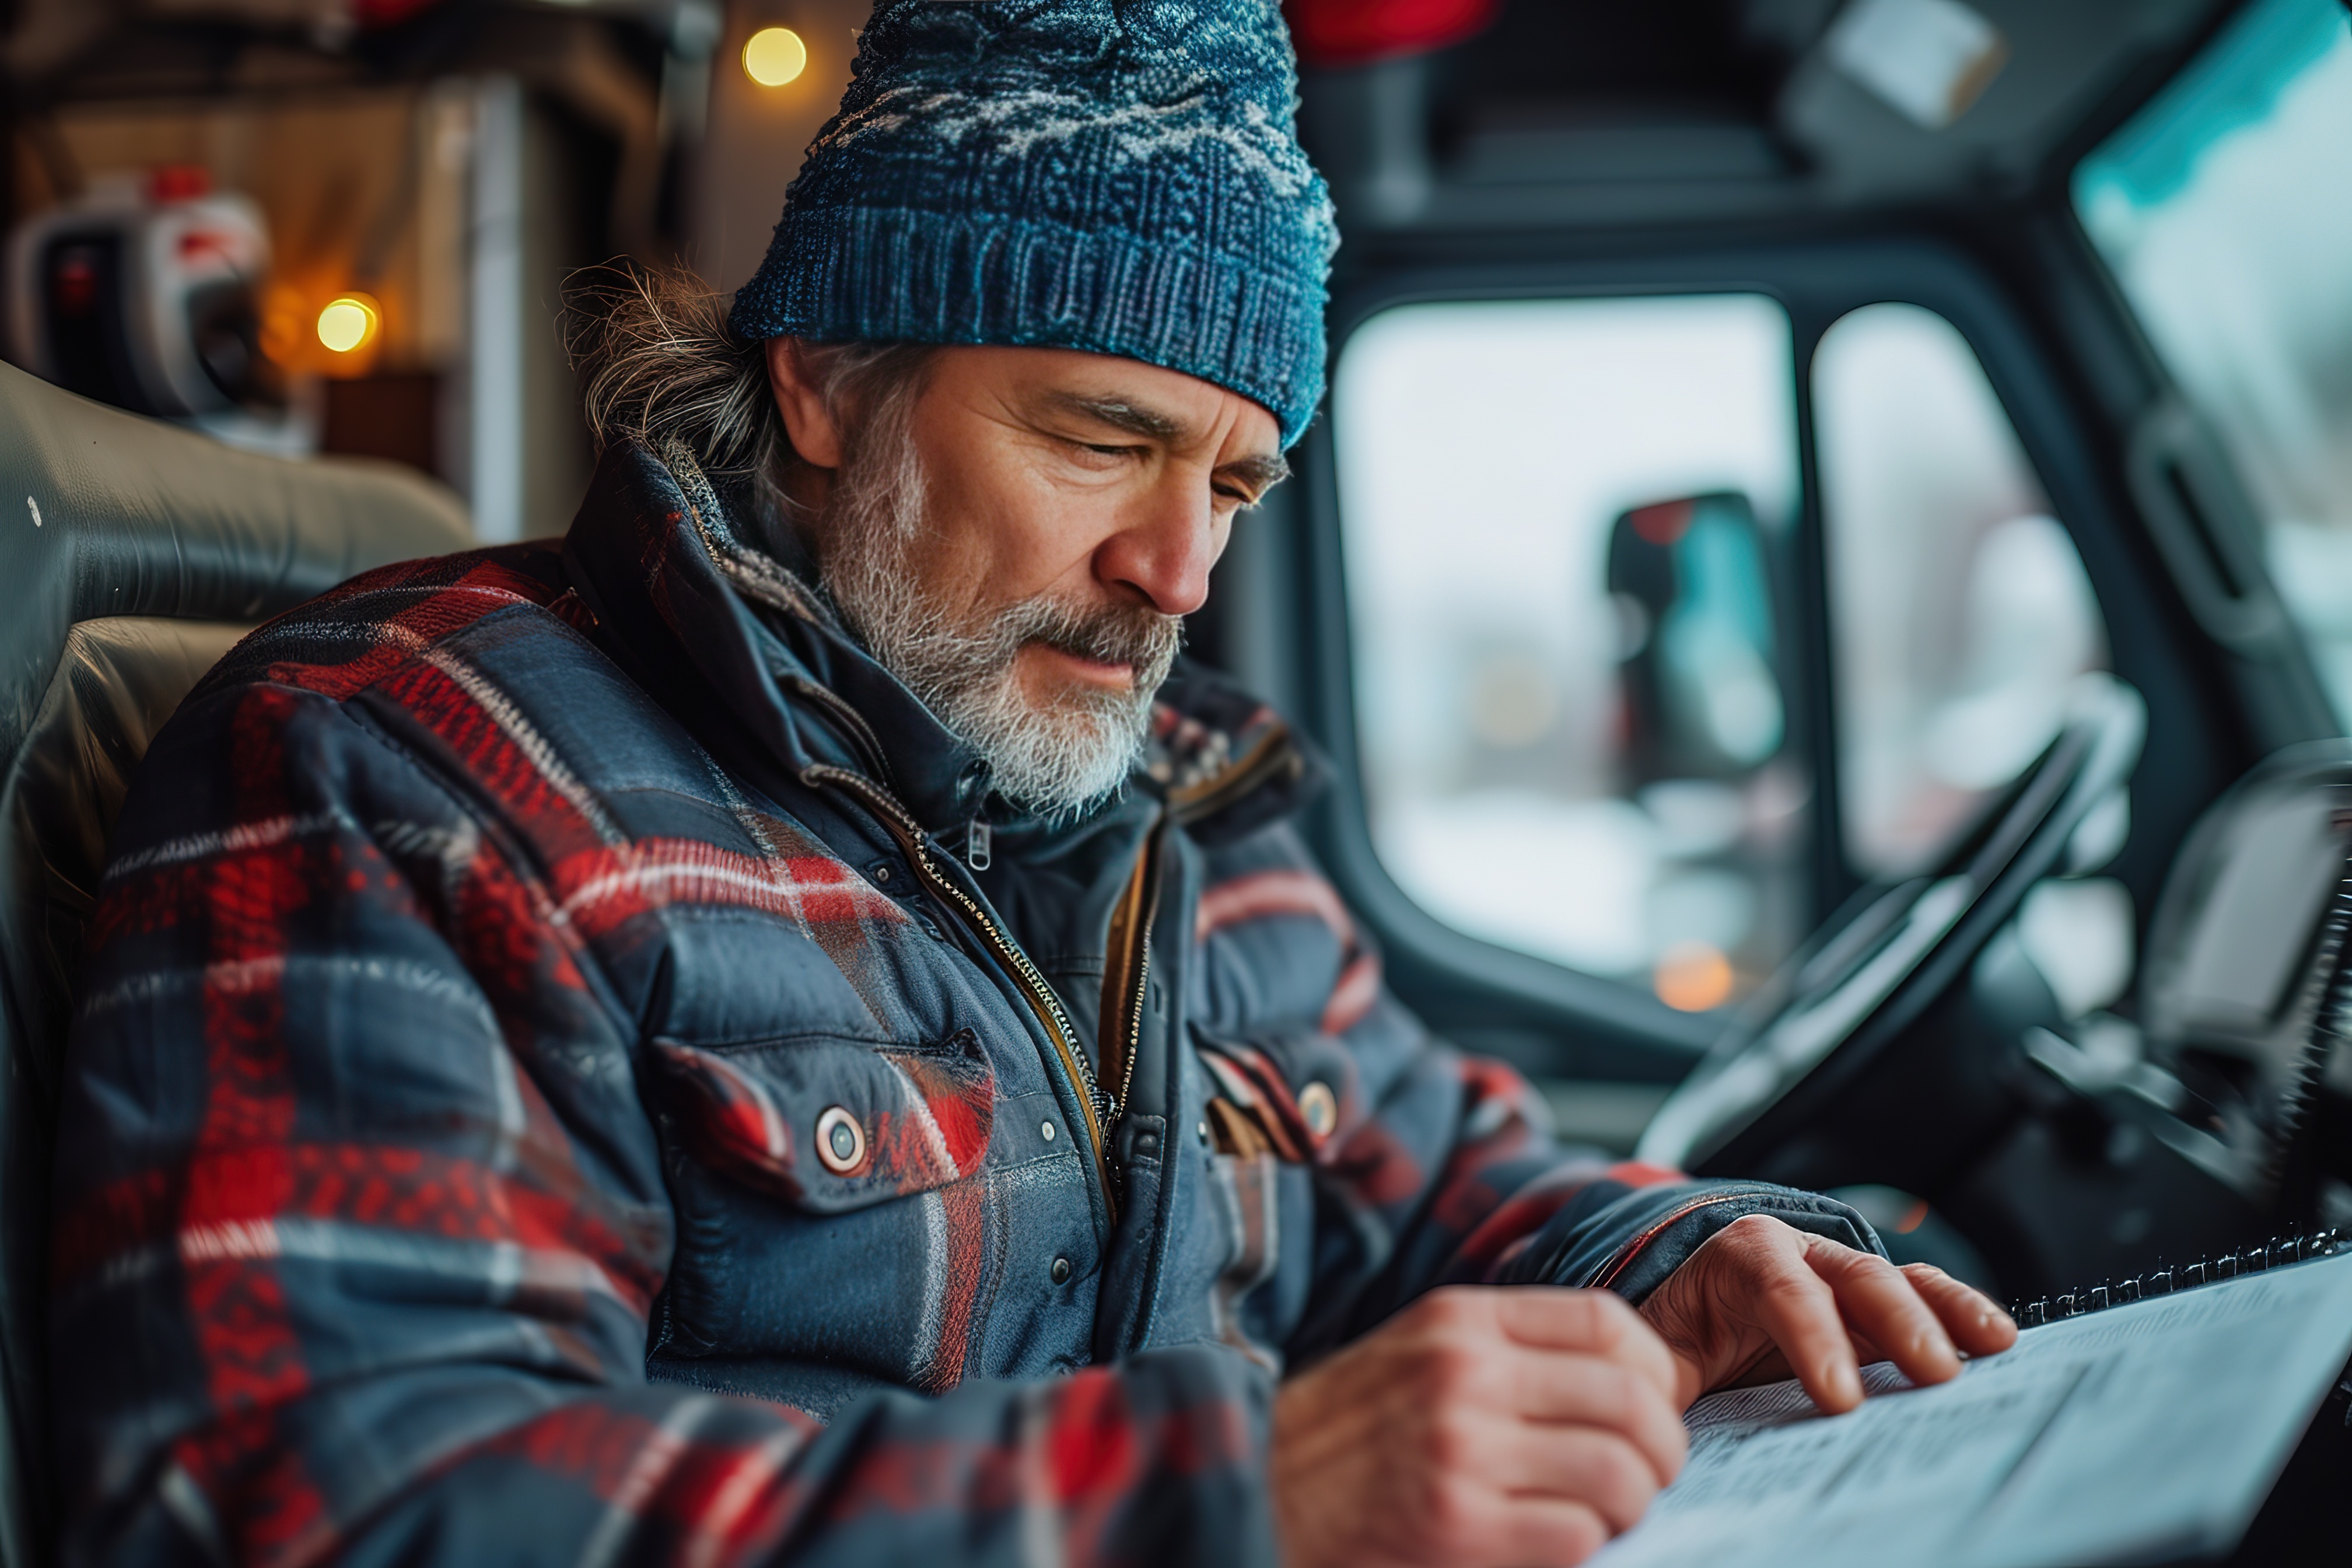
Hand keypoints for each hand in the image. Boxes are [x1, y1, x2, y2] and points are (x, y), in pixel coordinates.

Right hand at [1271, 1286, 1687, 1567]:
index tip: (1655, 1403)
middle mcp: (1465, 1373)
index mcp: (1458, 1320)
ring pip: (1619, 1472)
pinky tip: (1557, 1540)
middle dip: (1662, 1447)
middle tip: (1647, 1473)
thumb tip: (1624, 1377)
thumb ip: (1505, 1349)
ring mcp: (1462, 1450)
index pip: (1608, 1321)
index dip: (1657, 1368)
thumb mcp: (1416, 1352)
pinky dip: (1587, 1543)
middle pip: (1631, 1399)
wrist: (1252, 1492)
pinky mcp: (1458, 1525)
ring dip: (1632, 1505)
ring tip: (1606, 1514)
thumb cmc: (1344, 1432)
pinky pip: (1578, 1534)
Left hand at [1639, 1213, 2017, 1414]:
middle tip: (1934, 1376)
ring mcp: (1846, 1273)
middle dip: (1897, 1323)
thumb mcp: (1655, 1348)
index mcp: (1739, 1255)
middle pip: (1855, 1277)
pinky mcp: (1878, 1301)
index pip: (1781, 1288)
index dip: (1813, 1338)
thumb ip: (1657, 1374)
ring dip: (1946, 1314)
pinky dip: (1961, 1314)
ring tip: (1992, 1349)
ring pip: (1900, 1280)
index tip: (1840, 1399)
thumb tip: (1650, 1424)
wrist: (1694, 1294)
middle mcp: (1801, 1251)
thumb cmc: (1678, 1327)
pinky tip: (1998, 1341)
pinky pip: (1926, 1297)